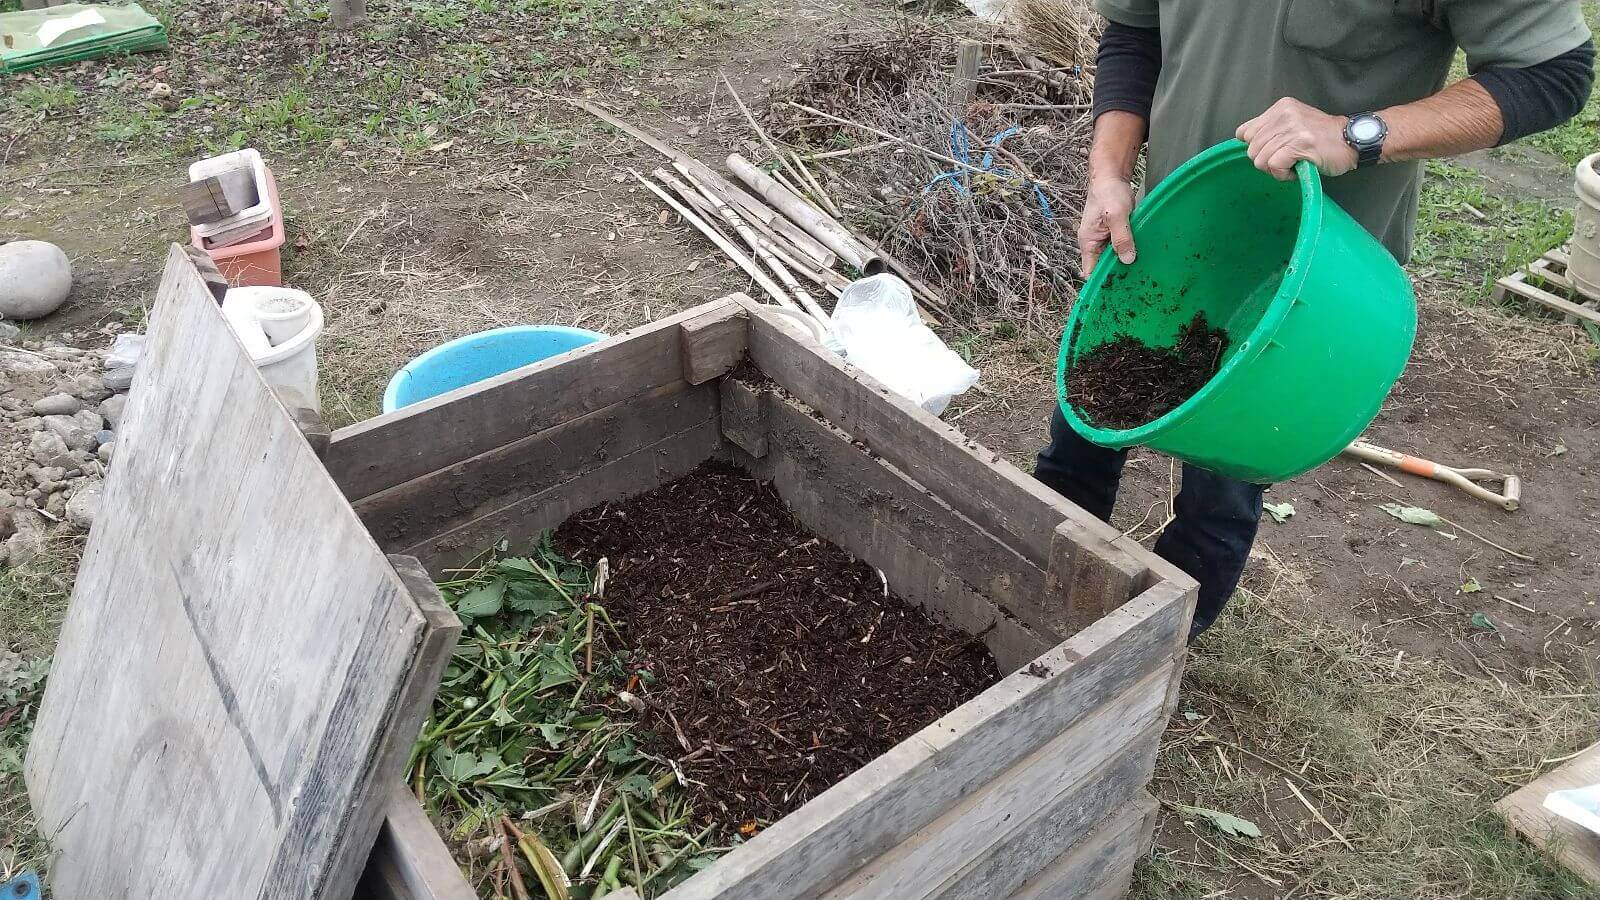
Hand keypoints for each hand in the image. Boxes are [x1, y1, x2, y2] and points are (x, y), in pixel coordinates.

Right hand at [1078, 176, 1136, 275]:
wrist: (1112, 177)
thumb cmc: (1108, 193)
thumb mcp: (1116, 215)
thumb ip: (1121, 238)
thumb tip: (1128, 260)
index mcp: (1088, 242)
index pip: (1091, 271)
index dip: (1102, 281)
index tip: (1117, 289)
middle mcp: (1095, 244)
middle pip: (1104, 266)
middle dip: (1118, 273)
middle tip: (1135, 283)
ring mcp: (1106, 240)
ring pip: (1115, 258)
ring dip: (1126, 262)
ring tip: (1142, 272)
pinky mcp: (1116, 234)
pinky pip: (1123, 248)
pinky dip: (1131, 251)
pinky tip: (1143, 256)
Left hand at [1236, 98, 1359, 180]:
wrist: (1353, 140)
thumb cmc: (1323, 138)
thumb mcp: (1294, 123)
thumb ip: (1271, 129)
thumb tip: (1247, 143)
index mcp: (1280, 107)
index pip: (1244, 133)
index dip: (1257, 148)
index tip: (1275, 151)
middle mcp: (1284, 115)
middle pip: (1251, 150)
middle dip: (1266, 161)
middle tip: (1287, 160)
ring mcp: (1292, 129)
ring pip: (1260, 160)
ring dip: (1276, 170)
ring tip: (1295, 163)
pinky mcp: (1299, 144)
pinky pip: (1273, 166)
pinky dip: (1283, 174)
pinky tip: (1298, 169)